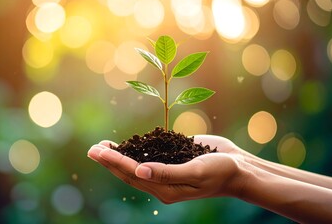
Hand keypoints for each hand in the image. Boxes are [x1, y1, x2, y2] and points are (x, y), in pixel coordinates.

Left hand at [87, 137, 248, 203]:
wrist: (239, 168)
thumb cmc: (220, 172)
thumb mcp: (195, 172)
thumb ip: (167, 173)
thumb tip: (139, 171)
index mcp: (165, 189)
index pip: (133, 173)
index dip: (113, 161)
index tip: (97, 150)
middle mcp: (162, 182)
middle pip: (129, 171)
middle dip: (109, 160)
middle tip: (92, 149)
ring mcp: (166, 171)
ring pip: (136, 164)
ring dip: (119, 155)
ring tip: (102, 146)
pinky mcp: (172, 160)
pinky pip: (150, 156)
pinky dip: (135, 150)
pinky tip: (127, 144)